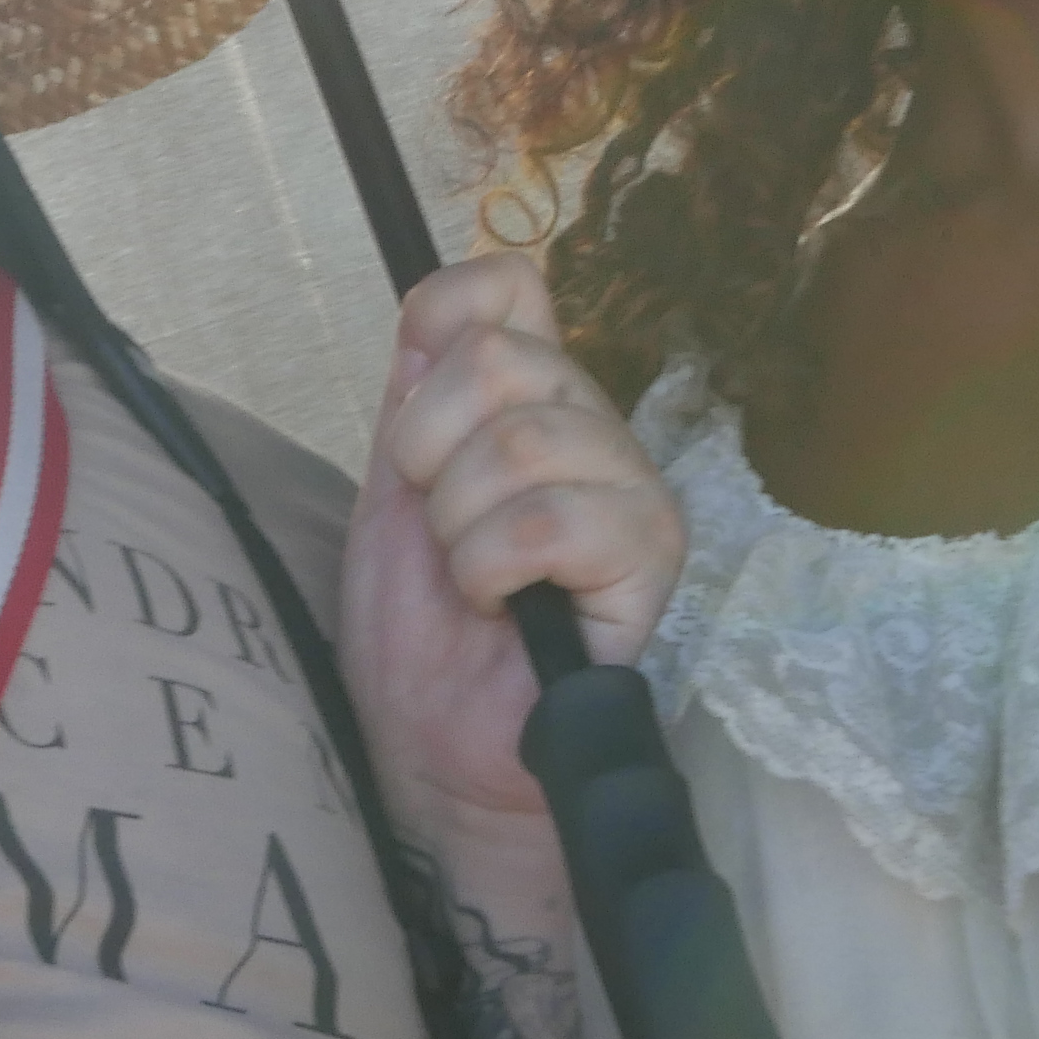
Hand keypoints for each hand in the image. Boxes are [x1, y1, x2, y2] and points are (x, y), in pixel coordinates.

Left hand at [340, 252, 686, 836]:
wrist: (438, 754)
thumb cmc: (419, 637)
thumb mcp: (389, 500)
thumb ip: (411, 402)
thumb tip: (425, 318)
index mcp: (533, 398)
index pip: (509, 284)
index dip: (441, 326)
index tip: (413, 427)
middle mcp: (592, 425)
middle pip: (500, 355)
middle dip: (430, 453)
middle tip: (442, 529)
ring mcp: (630, 487)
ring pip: (520, 439)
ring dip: (459, 526)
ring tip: (473, 579)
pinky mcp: (648, 555)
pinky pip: (547, 520)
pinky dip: (491, 568)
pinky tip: (501, 605)